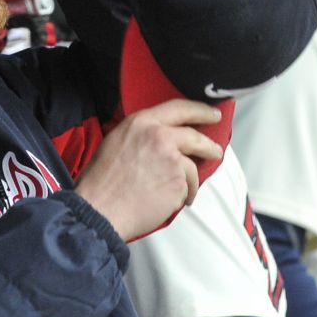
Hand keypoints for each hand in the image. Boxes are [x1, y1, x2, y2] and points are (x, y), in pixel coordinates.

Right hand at [74, 99, 223, 240]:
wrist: (100, 208)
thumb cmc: (101, 180)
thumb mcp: (116, 141)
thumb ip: (141, 134)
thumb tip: (159, 138)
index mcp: (142, 122)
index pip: (179, 108)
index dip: (200, 110)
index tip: (214, 114)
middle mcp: (160, 136)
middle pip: (195, 136)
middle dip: (209, 145)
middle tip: (215, 151)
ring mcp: (172, 159)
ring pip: (192, 167)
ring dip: (191, 181)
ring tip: (182, 193)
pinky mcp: (179, 182)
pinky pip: (186, 187)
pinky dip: (183, 196)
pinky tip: (169, 202)